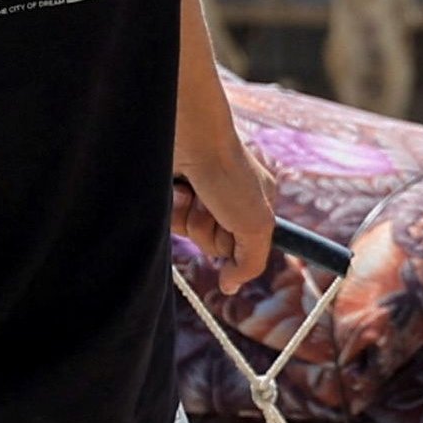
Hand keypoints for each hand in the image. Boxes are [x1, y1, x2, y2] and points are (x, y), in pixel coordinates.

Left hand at [174, 129, 279, 286]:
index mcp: (254, 202)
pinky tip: (176, 187)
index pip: (241, 248)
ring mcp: (196, 196)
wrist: (190, 134)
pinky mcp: (171, 192)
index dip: (233, 242)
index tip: (231, 221)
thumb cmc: (228, 173)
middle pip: (211, 243)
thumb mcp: (256, 223)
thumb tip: (229, 287)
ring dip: (188, 217)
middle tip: (212, 203)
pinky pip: (166, 221)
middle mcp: (225, 200)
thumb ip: (251, 262)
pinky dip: (171, 208)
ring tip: (192, 191)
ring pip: (186, 234)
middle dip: (208, 229)